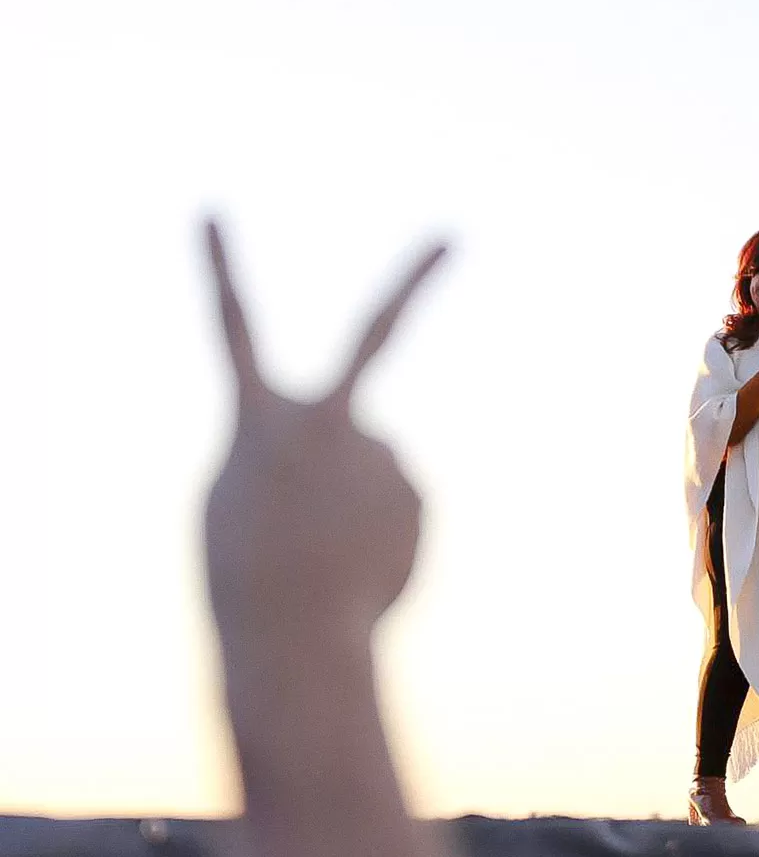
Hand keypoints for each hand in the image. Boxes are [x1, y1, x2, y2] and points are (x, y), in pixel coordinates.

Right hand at [203, 221, 447, 648]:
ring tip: (327, 553)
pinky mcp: (418, 493)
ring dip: (353, 504)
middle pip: (374, 331)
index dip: (218, 268)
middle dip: (416, 276)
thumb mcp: (240, 503)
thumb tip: (373, 442)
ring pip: (372, 463)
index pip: (230, 327)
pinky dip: (379, 533)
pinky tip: (359, 568)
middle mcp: (328, 420)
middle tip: (450, 235)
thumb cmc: (247, 573)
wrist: (295, 643)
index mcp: (257, 419)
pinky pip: (395, 503)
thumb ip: (290, 452)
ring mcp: (381, 452)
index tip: (210, 212)